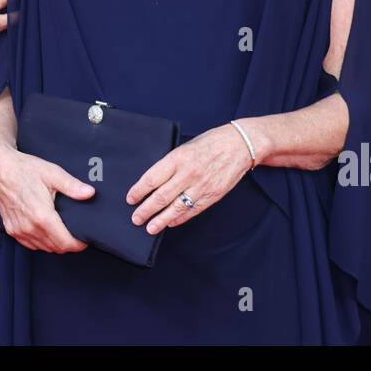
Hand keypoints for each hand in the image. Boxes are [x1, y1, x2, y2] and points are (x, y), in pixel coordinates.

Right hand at [0, 142, 92, 252]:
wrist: (1, 169)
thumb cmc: (26, 169)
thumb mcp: (53, 173)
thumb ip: (72, 186)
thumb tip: (90, 193)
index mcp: (42, 216)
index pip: (64, 243)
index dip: (78, 245)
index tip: (85, 239)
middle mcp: (29, 227)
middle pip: (55, 248)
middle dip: (68, 244)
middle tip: (76, 234)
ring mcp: (19, 230)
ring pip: (43, 248)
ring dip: (54, 244)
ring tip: (63, 232)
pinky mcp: (11, 230)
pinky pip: (30, 244)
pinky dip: (41, 242)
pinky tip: (46, 231)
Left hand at [126, 124, 252, 233]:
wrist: (239, 145)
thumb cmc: (211, 142)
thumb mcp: (186, 147)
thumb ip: (171, 163)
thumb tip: (154, 181)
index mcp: (178, 158)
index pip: (152, 178)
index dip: (139, 191)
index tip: (131, 199)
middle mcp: (188, 174)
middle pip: (161, 197)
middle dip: (146, 210)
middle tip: (136, 218)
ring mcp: (200, 186)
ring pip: (176, 208)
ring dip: (161, 220)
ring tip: (150, 228)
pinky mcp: (212, 196)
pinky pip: (192, 211)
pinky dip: (180, 219)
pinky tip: (170, 223)